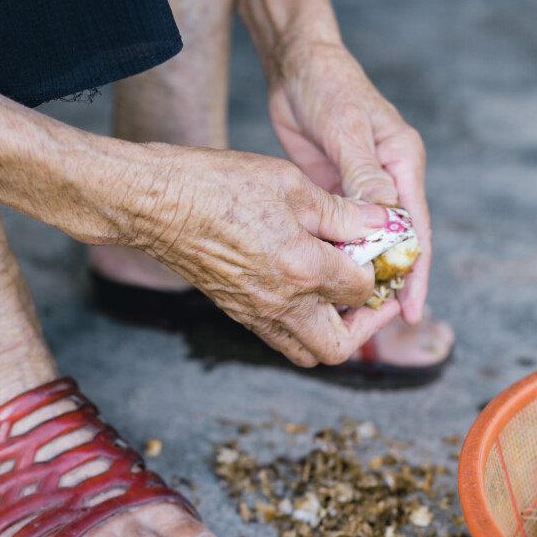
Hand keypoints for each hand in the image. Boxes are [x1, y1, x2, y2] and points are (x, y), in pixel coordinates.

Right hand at [122, 143, 395, 366]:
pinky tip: (305, 293)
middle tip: (372, 298)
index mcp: (302, 267)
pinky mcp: (238, 312)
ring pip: (307, 353)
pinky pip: (280, 338)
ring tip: (339, 299)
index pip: (361, 287)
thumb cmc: (219, 184)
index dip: (377, 268)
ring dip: (333, 334)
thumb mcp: (291, 184)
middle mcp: (282, 302)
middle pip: (340, 347)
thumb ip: (341, 211)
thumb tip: (381, 221)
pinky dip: (302, 327)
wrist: (156, 203)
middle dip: (366, 327)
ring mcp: (256, 313)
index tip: (379, 249)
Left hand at [266, 38, 431, 323]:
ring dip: (365, 272)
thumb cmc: (327, 86)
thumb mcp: (346, 129)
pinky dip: (341, 255)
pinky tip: (333, 282)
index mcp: (403, 162)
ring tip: (357, 312)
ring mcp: (364, 185)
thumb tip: (386, 219)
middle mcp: (390, 177)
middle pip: (397, 240)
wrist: (296, 63)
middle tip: (386, 322)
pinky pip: (344, 230)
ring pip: (369, 239)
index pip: (415, 227)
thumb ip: (364, 174)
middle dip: (394, 280)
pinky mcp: (338, 188)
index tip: (412, 308)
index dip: (415, 270)